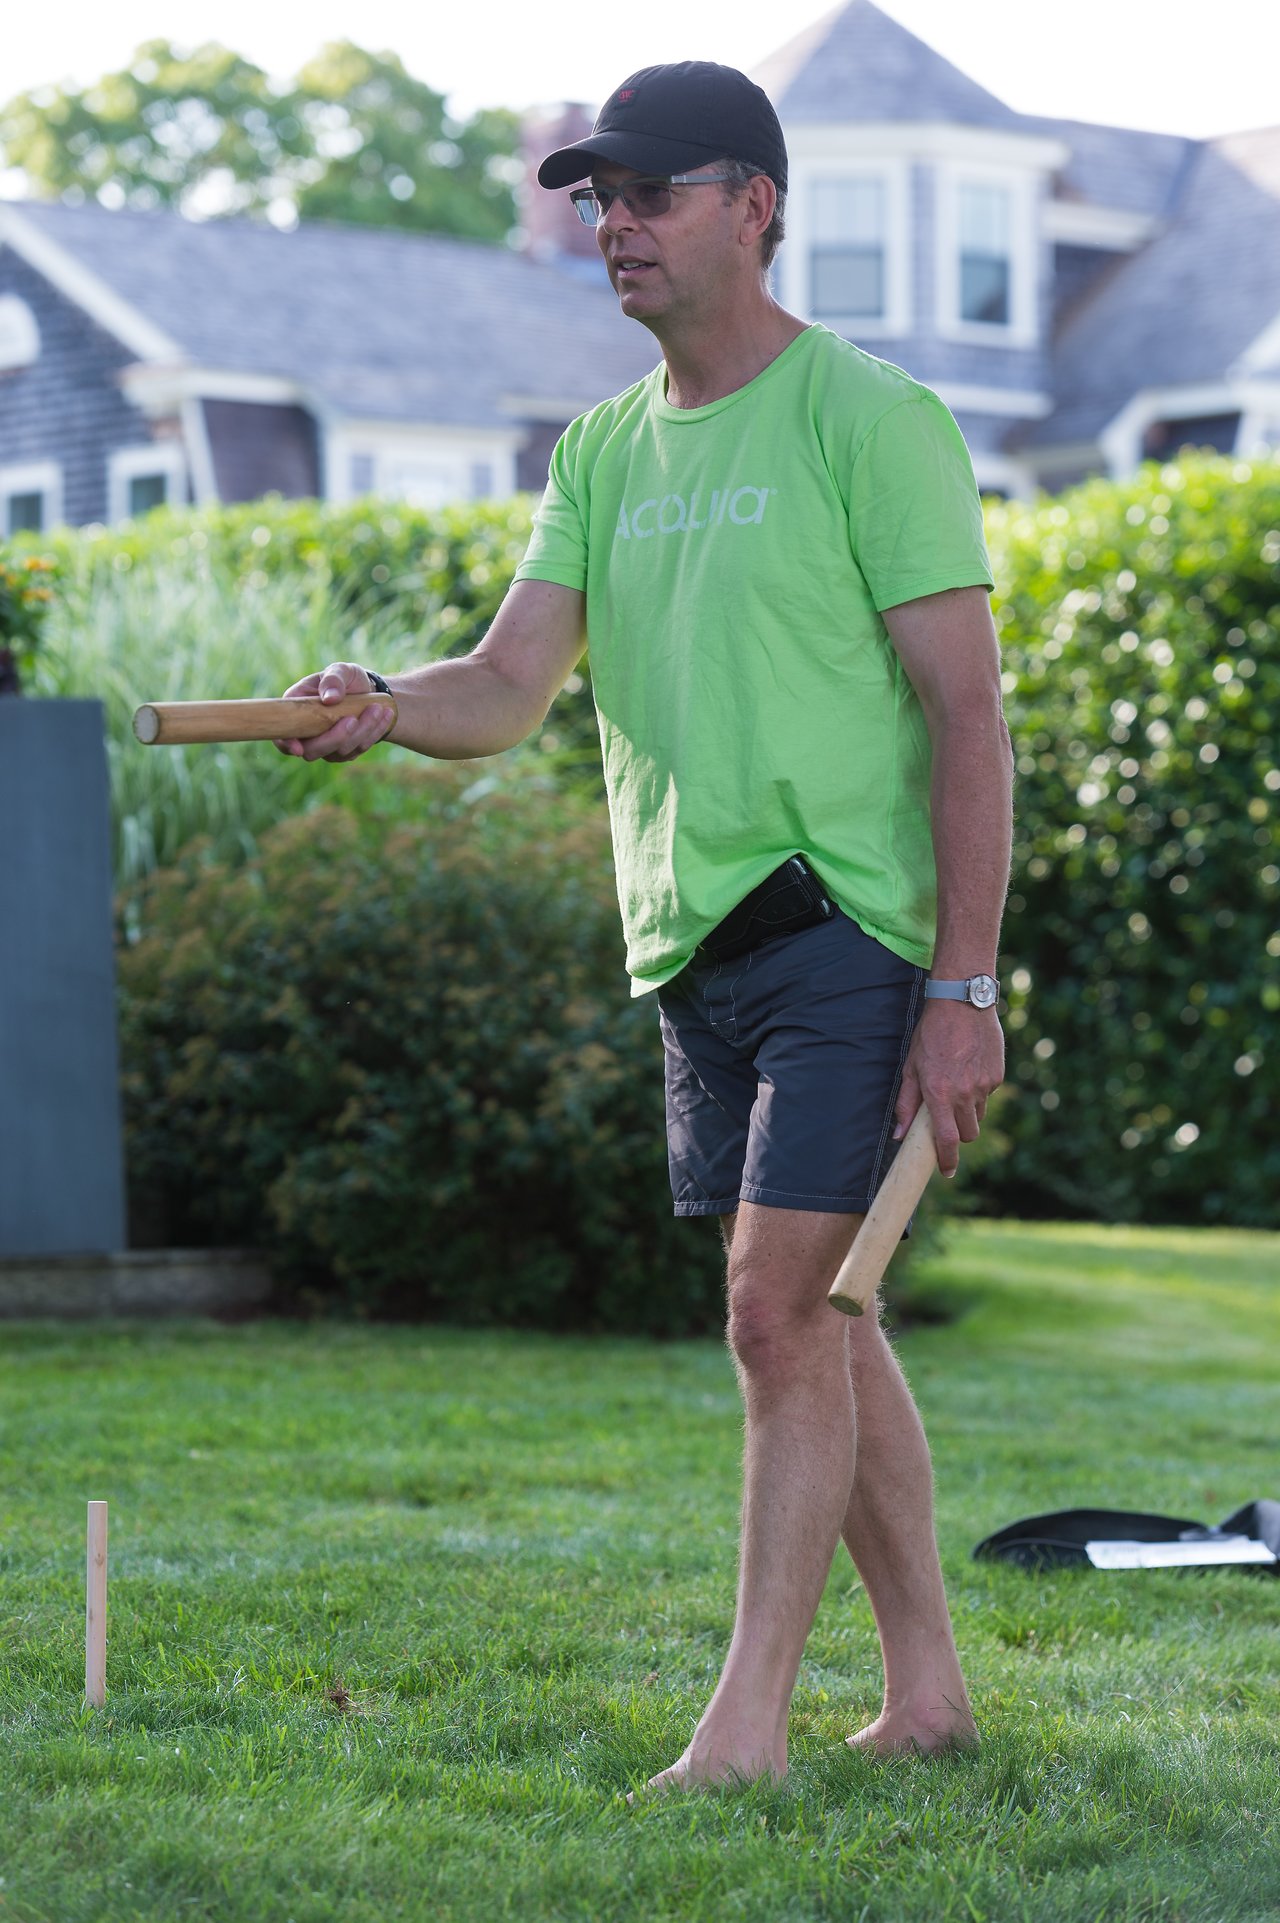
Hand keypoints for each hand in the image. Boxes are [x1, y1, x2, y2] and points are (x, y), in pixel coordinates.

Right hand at [273, 661, 397, 761]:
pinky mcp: (345, 751)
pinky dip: (373, 733)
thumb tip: (329, 699)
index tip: (298, 747)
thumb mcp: (342, 670)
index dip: (286, 743)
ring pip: (340, 751)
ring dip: (361, 731)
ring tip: (376, 708)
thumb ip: (333, 679)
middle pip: (313, 751)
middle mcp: (308, 732)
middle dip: (335, 737)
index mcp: (297, 711)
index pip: (282, 734)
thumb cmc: (348, 679)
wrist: (370, 692)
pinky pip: (358, 750)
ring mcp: (327, 745)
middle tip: (353, 719)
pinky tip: (384, 715)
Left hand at [894, 1000, 1004, 1178]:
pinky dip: (979, 1093)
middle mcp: (964, 1094)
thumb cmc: (931, 1035)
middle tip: (948, 1123)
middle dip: (959, 1135)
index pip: (947, 1139)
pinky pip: (988, 1096)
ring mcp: (984, 1085)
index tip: (947, 1171)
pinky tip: (968, 1071)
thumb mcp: (911, 1068)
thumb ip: (906, 1104)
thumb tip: (900, 1136)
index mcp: (939, 1094)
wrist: (962, 1004)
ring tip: (956, 1088)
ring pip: (979, 1116)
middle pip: (968, 1134)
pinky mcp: (998, 1076)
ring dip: (968, 1113)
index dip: (948, 1160)